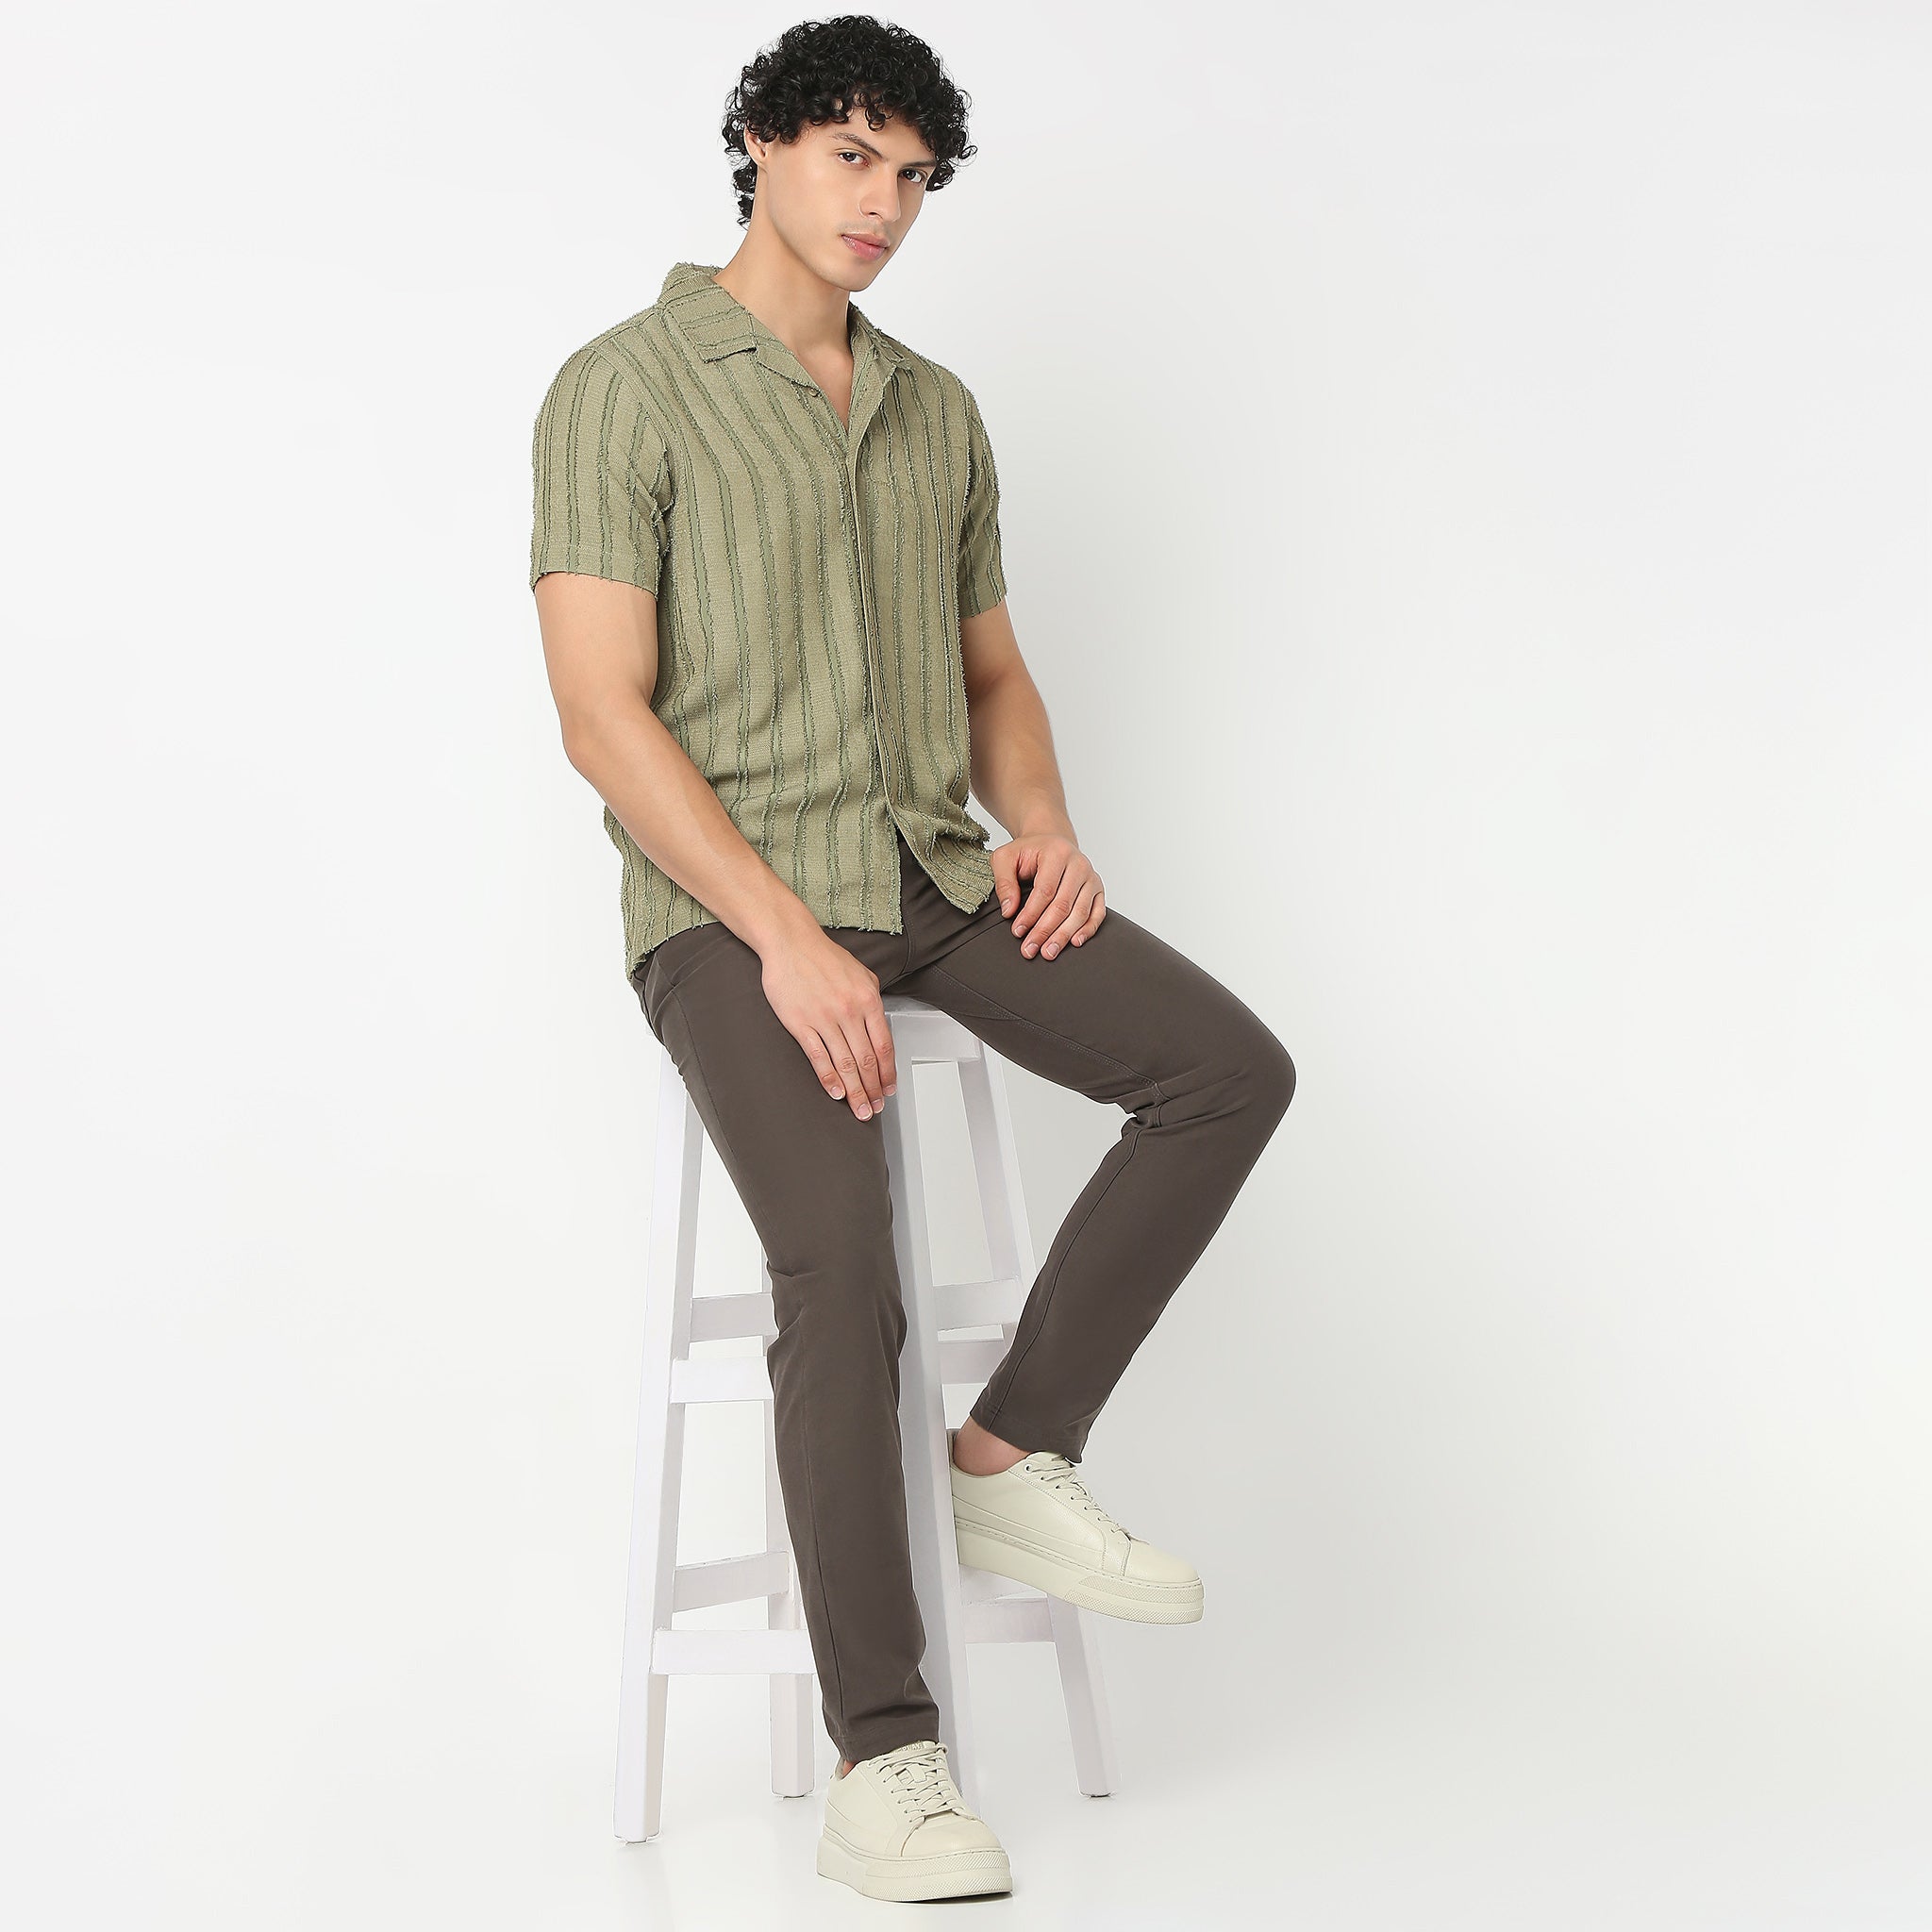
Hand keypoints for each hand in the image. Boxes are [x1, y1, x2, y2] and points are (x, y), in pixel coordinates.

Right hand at [757, 928, 898, 1120]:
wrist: (790, 942)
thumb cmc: (823, 956)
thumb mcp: (861, 973)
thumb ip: (873, 999)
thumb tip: (880, 1025)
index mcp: (868, 1000)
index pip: (883, 1046)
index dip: (887, 1073)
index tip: (888, 1089)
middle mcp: (849, 1011)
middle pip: (866, 1061)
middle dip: (873, 1090)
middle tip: (874, 1107)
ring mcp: (825, 1019)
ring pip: (845, 1064)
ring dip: (854, 1091)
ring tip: (858, 1109)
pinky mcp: (801, 1024)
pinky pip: (819, 1058)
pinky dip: (829, 1079)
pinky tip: (836, 1093)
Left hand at [990, 833, 1105, 958]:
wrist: (1051, 842)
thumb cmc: (1028, 852)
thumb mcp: (1005, 858)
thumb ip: (1004, 882)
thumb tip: (1009, 911)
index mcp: (1057, 853)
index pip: (1045, 890)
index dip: (1031, 914)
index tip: (1018, 931)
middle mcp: (1079, 864)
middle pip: (1063, 904)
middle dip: (1045, 930)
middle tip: (1030, 949)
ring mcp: (1091, 877)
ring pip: (1080, 912)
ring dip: (1063, 935)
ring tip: (1048, 952)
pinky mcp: (1098, 889)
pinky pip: (1097, 913)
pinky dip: (1087, 930)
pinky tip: (1075, 942)